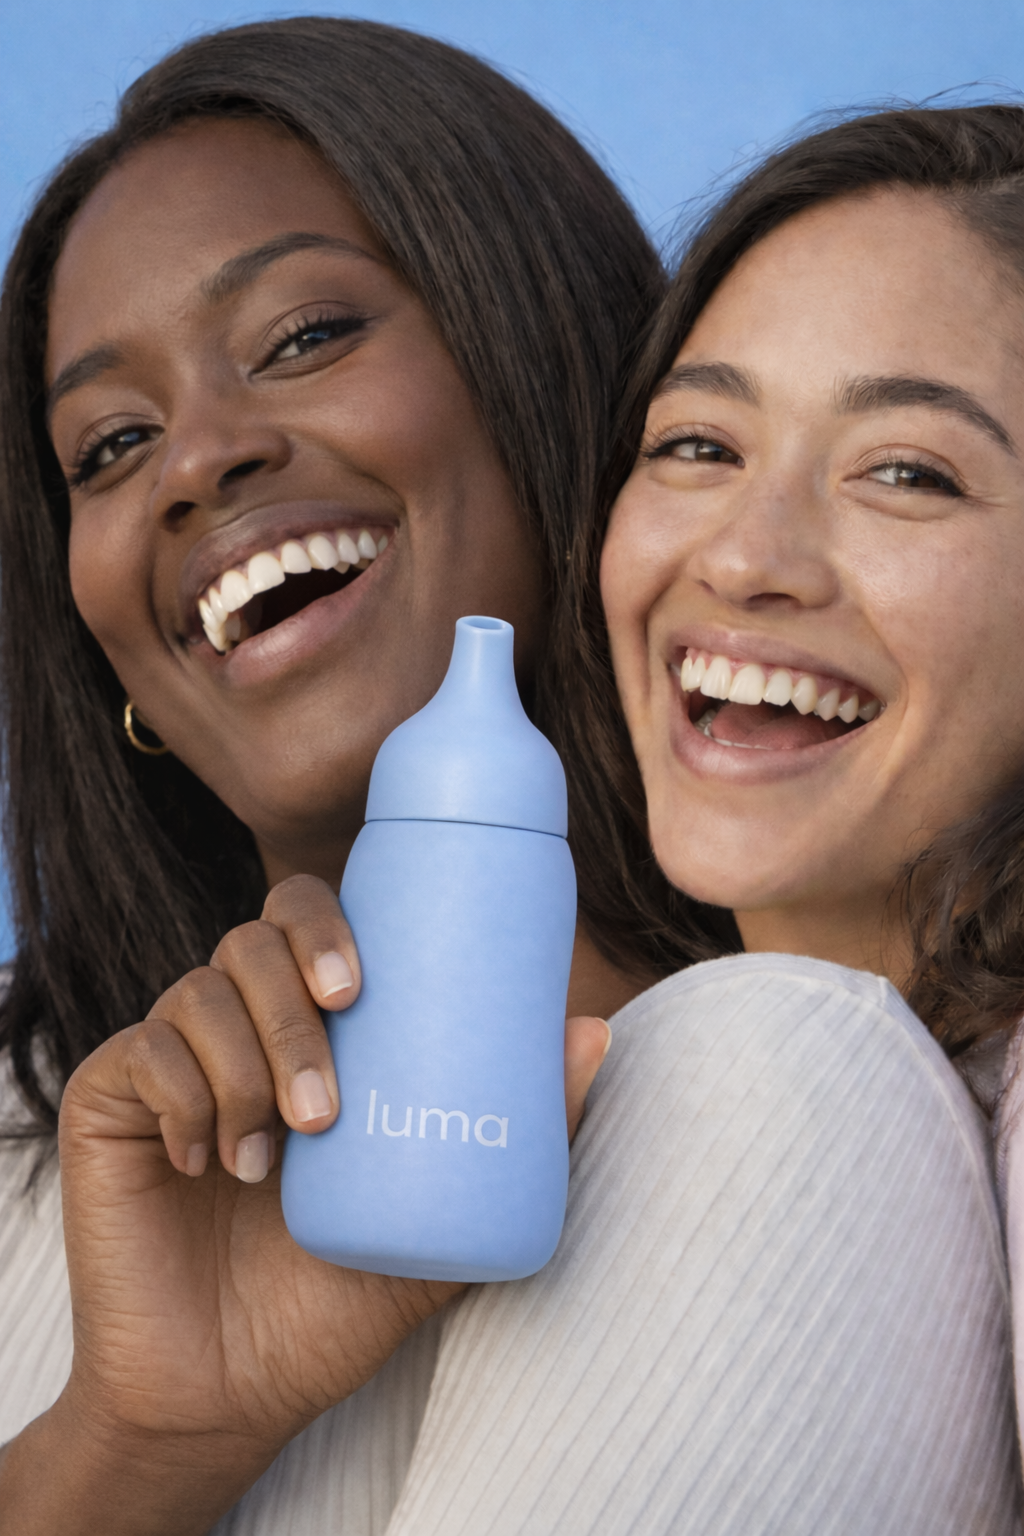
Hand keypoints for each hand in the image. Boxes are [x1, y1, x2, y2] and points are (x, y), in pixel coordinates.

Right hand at [1, 875, 608, 1534]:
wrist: (232, 1391)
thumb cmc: (339, 1299)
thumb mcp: (445, 1219)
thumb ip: (518, 1138)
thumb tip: (595, 1031)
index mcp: (313, 1031)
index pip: (310, 922)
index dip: (326, 924)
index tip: (359, 985)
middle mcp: (241, 1027)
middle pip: (253, 943)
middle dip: (291, 1006)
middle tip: (326, 1097)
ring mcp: (174, 1061)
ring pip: (199, 993)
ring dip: (248, 1063)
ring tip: (279, 1154)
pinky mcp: (113, 1101)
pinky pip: (140, 1053)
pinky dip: (183, 1098)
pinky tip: (210, 1163)